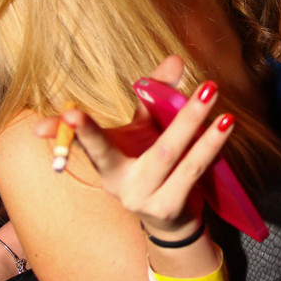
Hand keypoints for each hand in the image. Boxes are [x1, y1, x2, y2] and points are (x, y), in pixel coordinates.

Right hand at [34, 56, 235, 241]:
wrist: (168, 221)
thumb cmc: (150, 163)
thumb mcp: (145, 130)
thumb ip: (155, 95)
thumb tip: (175, 60)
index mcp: (106, 161)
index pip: (88, 143)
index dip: (76, 131)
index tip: (55, 120)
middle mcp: (119, 182)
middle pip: (151, 146)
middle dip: (177, 117)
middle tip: (202, 85)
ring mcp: (143, 198)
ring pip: (171, 155)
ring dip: (194, 121)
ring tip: (213, 93)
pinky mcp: (167, 208)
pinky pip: (191, 171)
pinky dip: (209, 146)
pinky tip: (226, 124)